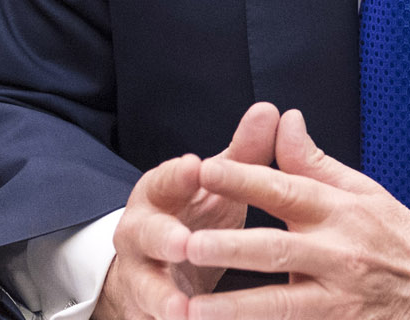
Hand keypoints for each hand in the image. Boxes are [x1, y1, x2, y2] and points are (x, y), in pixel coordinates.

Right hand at [97, 102, 281, 319]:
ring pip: (145, 287)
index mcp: (158, 194)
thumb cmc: (193, 213)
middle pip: (146, 235)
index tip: (194, 166)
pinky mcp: (144, 310)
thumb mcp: (214, 184)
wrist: (155, 265)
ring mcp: (138, 275)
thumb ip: (241, 153)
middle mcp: (140, 233)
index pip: (164, 179)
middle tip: (185, 243)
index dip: (177, 174)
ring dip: (162, 298)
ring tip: (181, 310)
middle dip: (164, 239)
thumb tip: (271, 110)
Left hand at [181, 108, 409, 319]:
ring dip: (234, 309)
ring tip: (191, 310)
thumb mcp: (363, 192)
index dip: (245, 180)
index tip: (207, 170)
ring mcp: (338, 301)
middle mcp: (338, 255)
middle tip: (187, 245)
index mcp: (340, 212)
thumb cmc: (396, 238)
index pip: (286, 190)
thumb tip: (284, 120)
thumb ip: (314, 163)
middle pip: (276, 251)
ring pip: (280, 306)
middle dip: (231, 249)